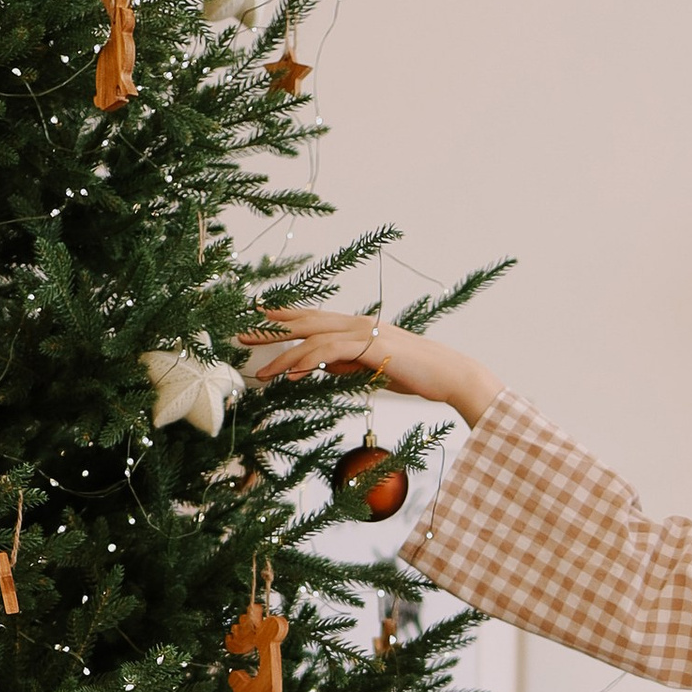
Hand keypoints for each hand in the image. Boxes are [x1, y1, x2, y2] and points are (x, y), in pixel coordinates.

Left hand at [243, 309, 503, 430]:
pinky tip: (293, 373)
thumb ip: (347, 364)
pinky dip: (310, 361)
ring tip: (262, 372)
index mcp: (359, 327)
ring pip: (314, 339)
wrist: (449, 375)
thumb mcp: (374, 370)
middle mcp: (359, 324)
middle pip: (307, 321)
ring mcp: (366, 333)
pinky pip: (332, 351)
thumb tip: (321, 365)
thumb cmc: (418, 374)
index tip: (260, 319)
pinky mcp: (373, 347)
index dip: (286, 317)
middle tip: (242, 333)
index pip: (315, 318)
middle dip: (273, 328)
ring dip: (285, 356)